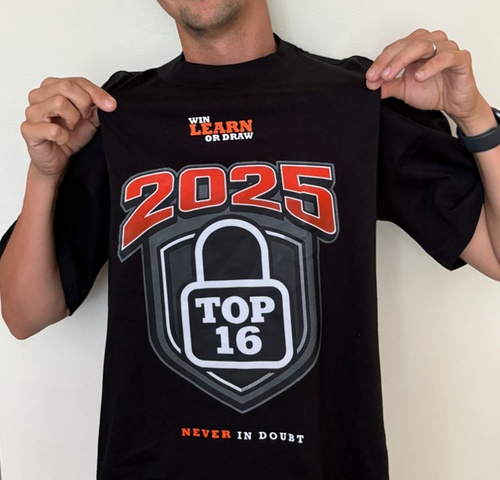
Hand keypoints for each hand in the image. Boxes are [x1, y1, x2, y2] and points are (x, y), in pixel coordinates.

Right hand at [21, 77, 116, 178]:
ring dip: (73, 119)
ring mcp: (32, 112)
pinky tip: (62, 140)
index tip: (111, 105)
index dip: (97, 92)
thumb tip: (108, 102)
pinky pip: (53, 129)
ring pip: (59, 102)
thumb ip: (96, 109)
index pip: (77, 81)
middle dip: (83, 104)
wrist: (57, 161)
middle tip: (84, 119)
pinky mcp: (28, 130)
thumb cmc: (69, 138)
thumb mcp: (89, 121)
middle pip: (66, 86)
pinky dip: (64, 137)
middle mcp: (38, 96)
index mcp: (52, 88)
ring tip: (70, 128)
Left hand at [365, 28, 488, 127]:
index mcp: (416, 47)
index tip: (370, 77)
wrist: (454, 105)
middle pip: (407, 44)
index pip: (395, 48)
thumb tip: (370, 84)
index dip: (380, 61)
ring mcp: (447, 49)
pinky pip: (446, 57)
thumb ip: (387, 86)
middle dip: (389, 60)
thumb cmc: (433, 92)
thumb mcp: (404, 90)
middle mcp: (432, 43)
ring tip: (392, 75)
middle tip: (378, 76)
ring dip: (404, 59)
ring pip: (424, 45)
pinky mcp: (461, 59)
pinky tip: (419, 76)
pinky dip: (431, 66)